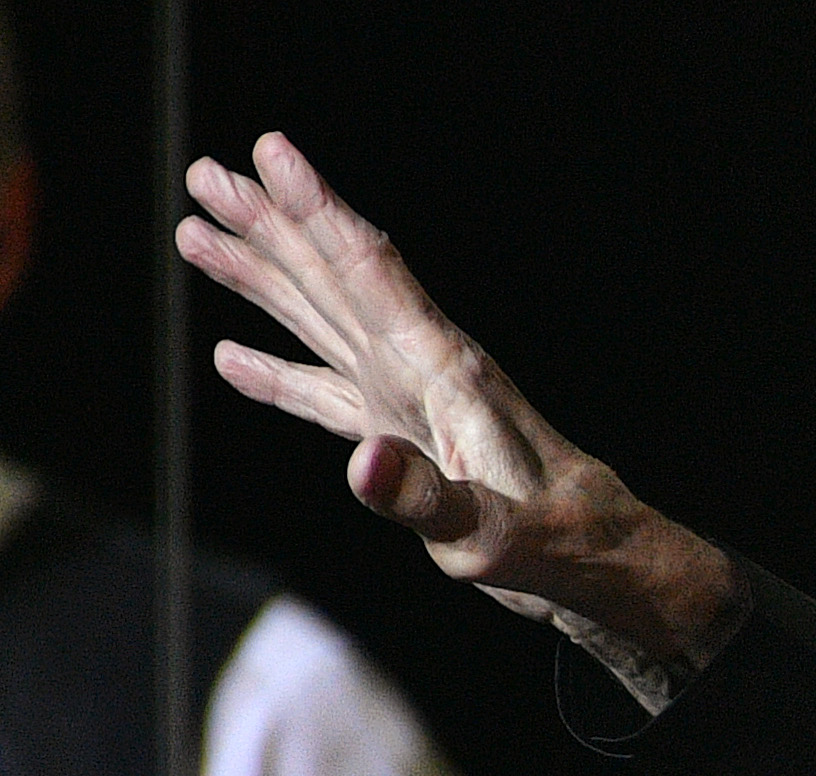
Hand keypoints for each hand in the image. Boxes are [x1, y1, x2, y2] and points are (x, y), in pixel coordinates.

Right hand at [176, 133, 740, 676]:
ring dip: (263, 279)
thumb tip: (363, 464)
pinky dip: (278, 375)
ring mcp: (409, 402)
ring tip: (196, 232)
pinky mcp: (404, 440)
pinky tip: (233, 356)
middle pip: (333, 278)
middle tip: (203, 173)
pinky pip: (326, 395)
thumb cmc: (557, 546)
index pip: (371, 271)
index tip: (272, 149)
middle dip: (270, 224)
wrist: (598, 565)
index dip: (319, 209)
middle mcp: (422, 370)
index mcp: (444, 372)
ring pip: (321, 322)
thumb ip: (429, 500)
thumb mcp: (490, 535)